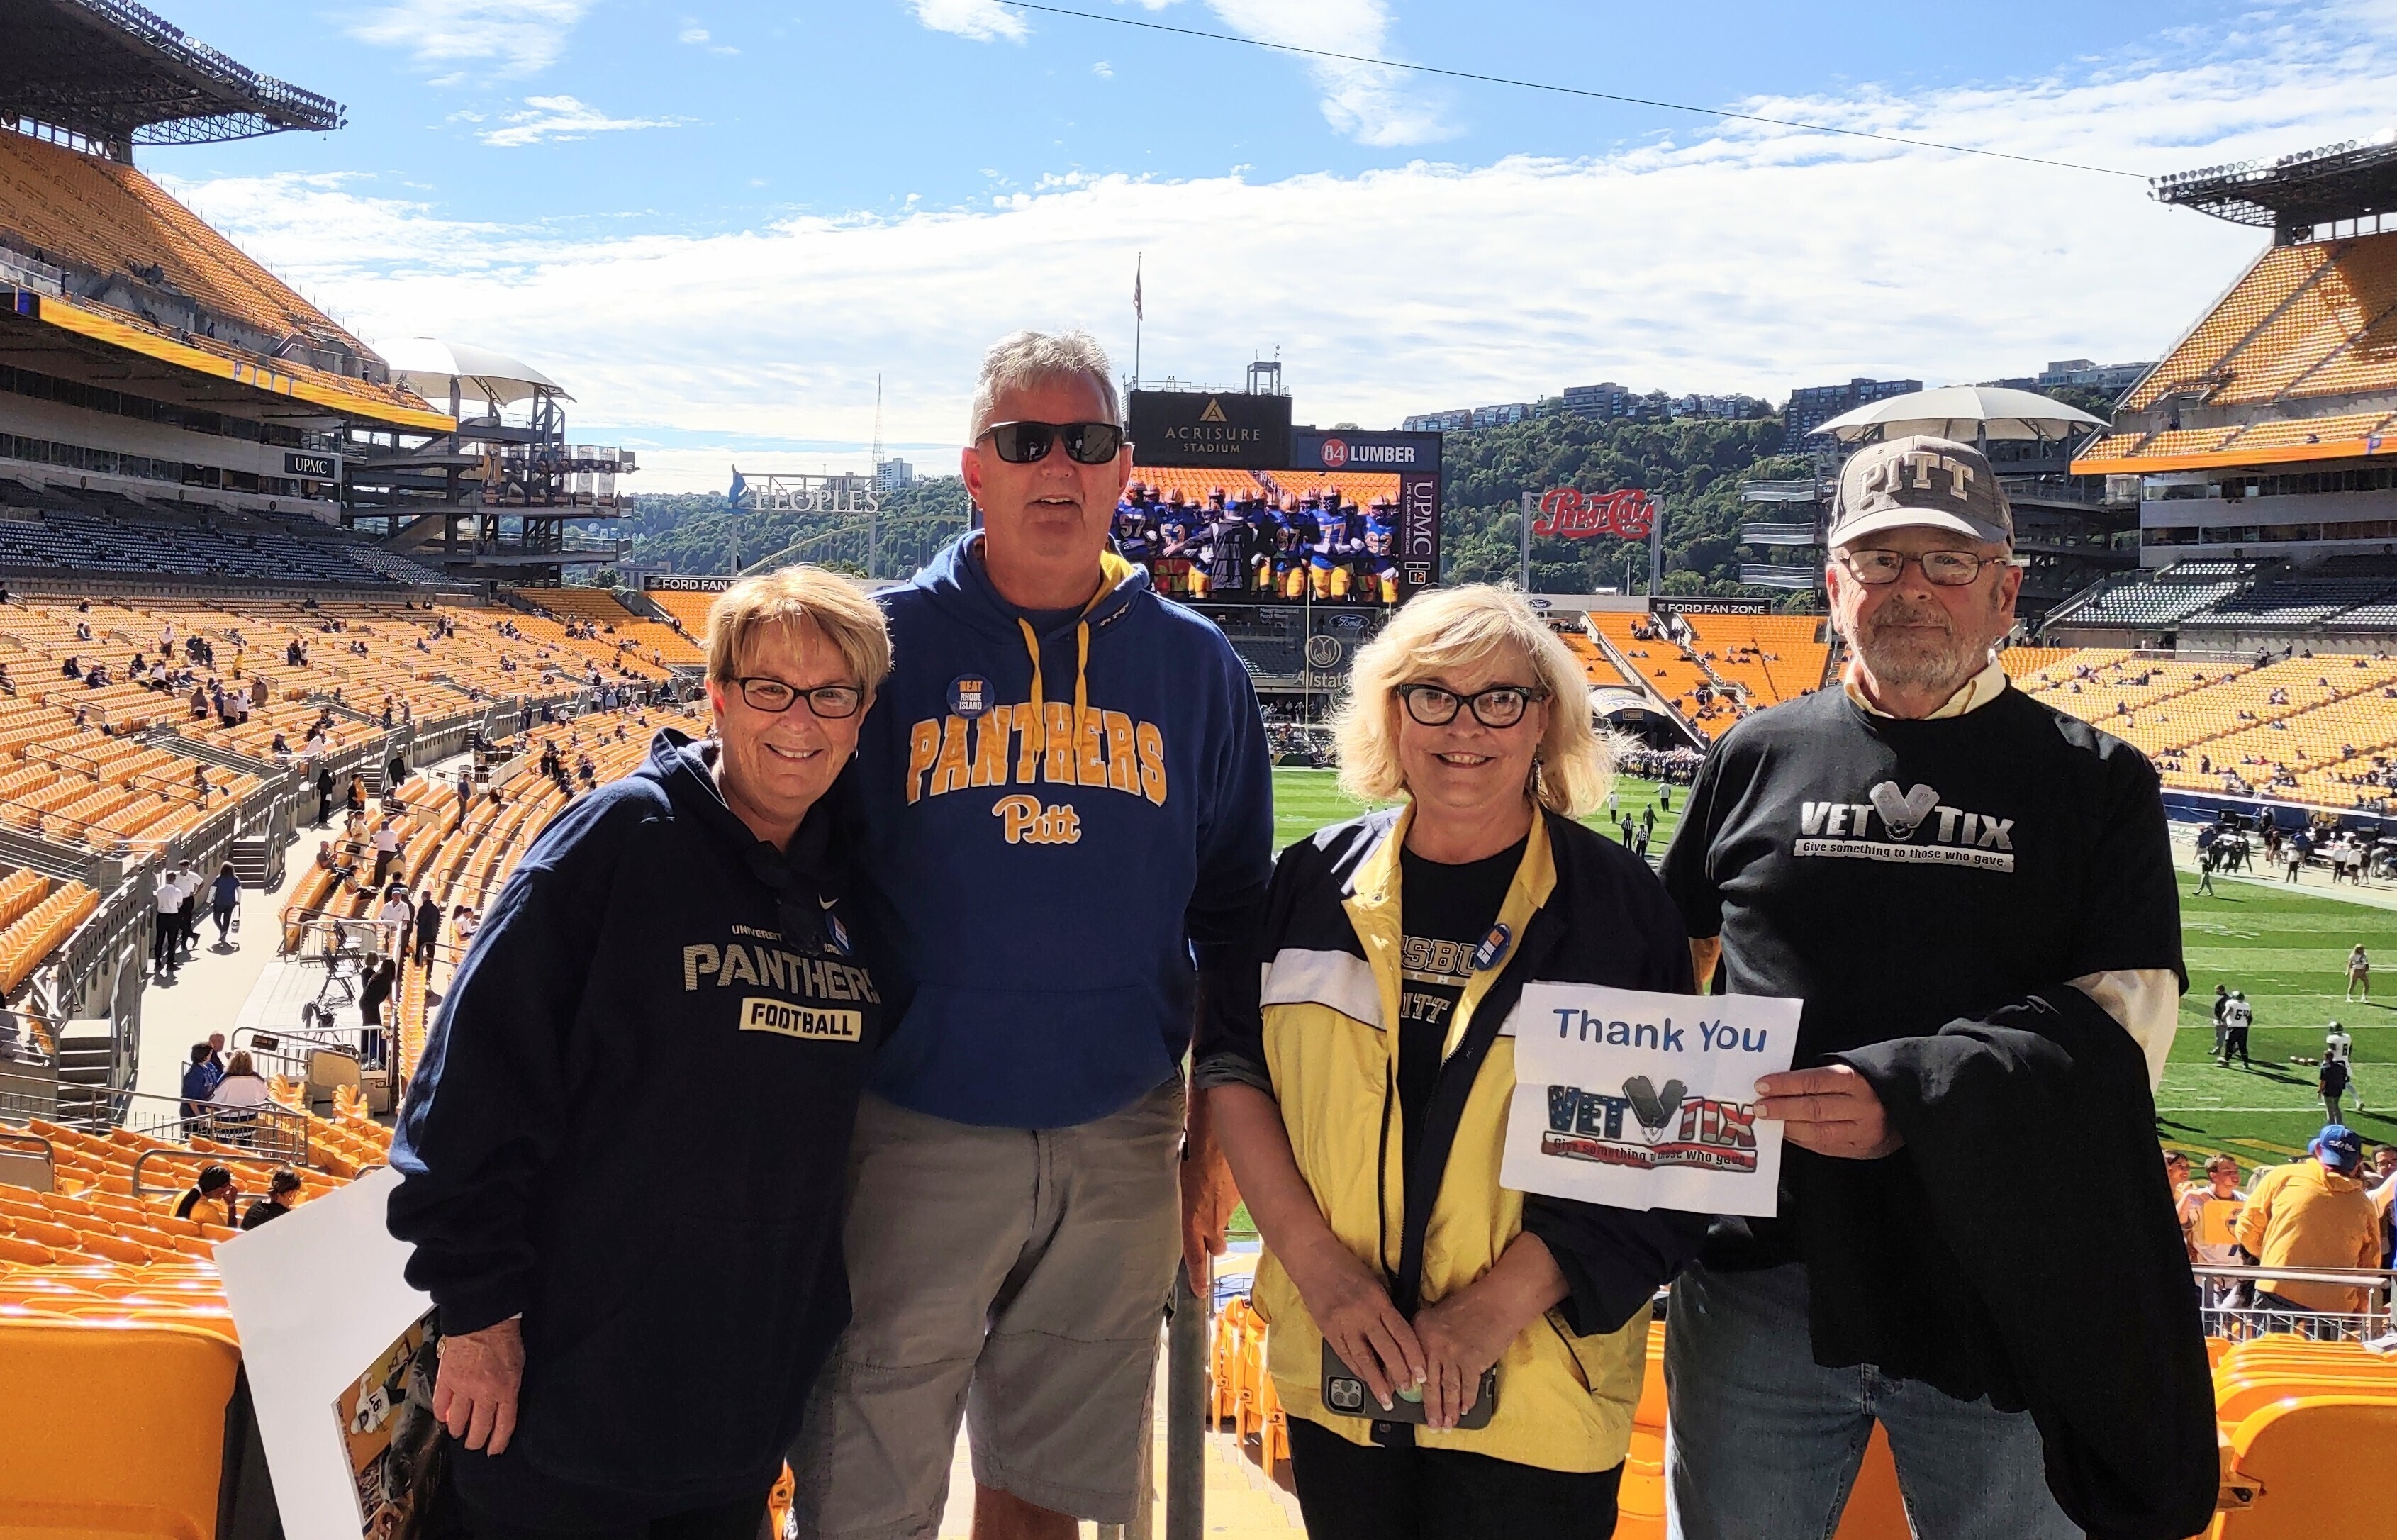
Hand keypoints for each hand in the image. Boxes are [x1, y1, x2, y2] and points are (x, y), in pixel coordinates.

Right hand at [434, 1317, 523, 1453]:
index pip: (503, 1426)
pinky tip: (443, 1418)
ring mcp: (463, 1388)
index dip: (498, 1442)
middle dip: (476, 1441)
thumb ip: (509, 1389)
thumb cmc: (505, 1338)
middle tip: (474, 1444)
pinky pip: (440, 1404)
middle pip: (479, 1428)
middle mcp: (484, 1394)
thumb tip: (502, 1406)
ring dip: (457, 1430)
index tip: (494, 1451)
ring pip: (457, 1421)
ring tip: (458, 1432)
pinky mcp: (446, 1379)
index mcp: (507, 1390)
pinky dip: (441, 1413)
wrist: (484, 1318)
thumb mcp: (518, 1366)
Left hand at [1179, 1094, 1237, 1296]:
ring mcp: (1234, 1200)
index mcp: (1193, 1213)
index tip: (1199, 1292)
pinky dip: (1231, 1191)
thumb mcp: (1175, 1170)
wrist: (1224, 1112)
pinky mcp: (1247, 1185)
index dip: (1197, 1274)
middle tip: (1214, 1243)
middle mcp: (1215, 1212)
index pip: (1194, 1253)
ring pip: (1226, 1214)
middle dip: (1213, 1242)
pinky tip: (1224, 1175)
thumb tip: (1179, 1198)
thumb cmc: (1191, 1137)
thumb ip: (1179, 1192)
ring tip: (1214, 1197)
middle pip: (1215, 1239)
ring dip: (1221, 1211)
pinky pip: (1237, 1196)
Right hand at [1283, 1238, 1424, 1412]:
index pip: (1401, 1334)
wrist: (1312, 1258)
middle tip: (1407, 1389)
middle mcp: (1362, 1314)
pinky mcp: (1328, 1330)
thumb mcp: (1374, 1282)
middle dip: (1399, 1373)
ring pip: (1364, 1359)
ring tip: (1386, 1398)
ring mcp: (1343, 1324)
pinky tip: (1366, 1380)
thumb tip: (1399, 1334)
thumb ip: (1385, 1308)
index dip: (1413, 1356)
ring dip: (1377, 1381)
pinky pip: (1345, 1355)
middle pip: (1386, 1350)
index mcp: (1378, 1300)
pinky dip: (1357, 1370)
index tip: (1421, 1373)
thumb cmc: (1346, 1266)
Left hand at [1411, 1289, 1515, 1430]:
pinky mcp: (1473, 1362)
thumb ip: (1424, 1336)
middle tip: (1431, 1425)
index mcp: (1420, 1331)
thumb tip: (1418, 1364)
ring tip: (1447, 1424)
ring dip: (1448, 1410)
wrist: (1497, 1302)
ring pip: (1449, 1389)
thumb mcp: (1435, 1314)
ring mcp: (1453, 1355)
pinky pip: (1468, 1387)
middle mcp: (1433, 1345)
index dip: (1407, 1386)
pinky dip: (1467, 1400)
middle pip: (1429, 1384)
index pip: (1409, 1364)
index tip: (1405, 1401)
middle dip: (1431, 1408)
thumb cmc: (1469, 1305)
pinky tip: (1465, 1410)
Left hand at [1755, 1065, 1902, 1159]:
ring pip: (1817, 1131)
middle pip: (1814, 1108)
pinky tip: (1786, 1133)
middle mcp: (1861, 1107)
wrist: (1907, 1111)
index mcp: (1858, 1081)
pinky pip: (1823, 1146)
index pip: (1815, 1081)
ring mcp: (1862, 1131)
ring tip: (1768, 1121)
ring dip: (1788, 1126)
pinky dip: (1801, 1140)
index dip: (1786, 1084)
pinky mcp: (1859, 1149)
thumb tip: (1780, 1082)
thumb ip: (1821, 1078)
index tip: (1762, 1085)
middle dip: (1782, 1107)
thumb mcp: (1851, 1072)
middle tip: (1759, 1107)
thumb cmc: (1868, 1086)